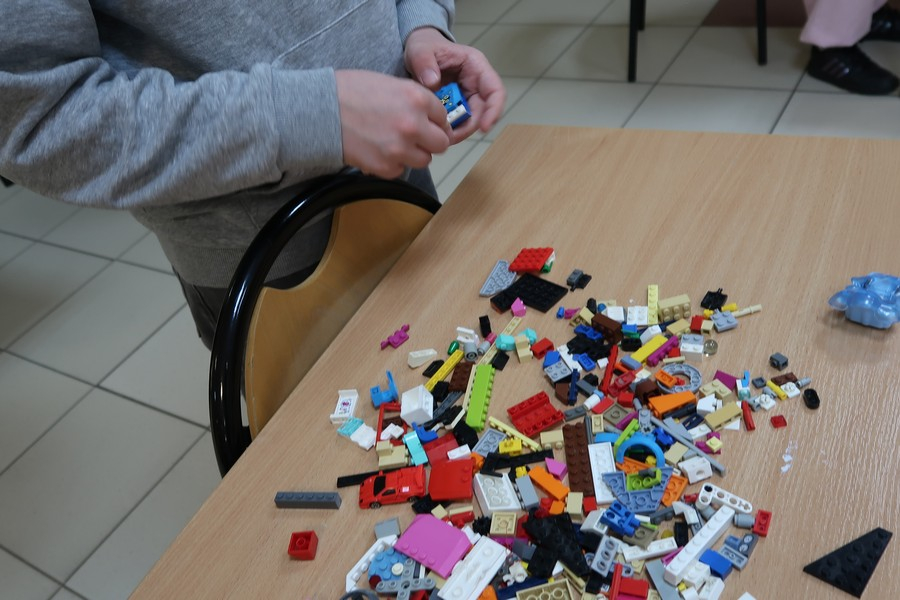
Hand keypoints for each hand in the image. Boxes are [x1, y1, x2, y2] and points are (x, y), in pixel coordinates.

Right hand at [334, 69, 450, 178]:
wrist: (321, 110)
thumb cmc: (349, 91)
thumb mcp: (389, 83)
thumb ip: (414, 100)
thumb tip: (429, 117)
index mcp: (417, 98)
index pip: (443, 117)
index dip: (434, 120)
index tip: (427, 123)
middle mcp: (414, 125)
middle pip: (441, 143)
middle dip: (430, 140)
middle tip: (416, 137)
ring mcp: (400, 149)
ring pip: (424, 160)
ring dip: (413, 154)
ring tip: (395, 144)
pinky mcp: (386, 167)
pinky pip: (401, 170)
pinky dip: (393, 163)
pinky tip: (379, 150)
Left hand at [404, 28, 505, 142]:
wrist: (416, 52)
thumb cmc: (424, 46)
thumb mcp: (420, 50)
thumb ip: (424, 63)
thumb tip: (432, 82)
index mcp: (475, 66)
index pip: (495, 90)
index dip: (494, 110)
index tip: (484, 128)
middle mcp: (476, 82)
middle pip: (483, 111)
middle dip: (469, 127)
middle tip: (450, 137)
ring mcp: (467, 95)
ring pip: (471, 119)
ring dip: (459, 131)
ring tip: (441, 136)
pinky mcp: (457, 105)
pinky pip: (458, 120)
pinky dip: (449, 128)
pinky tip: (437, 131)